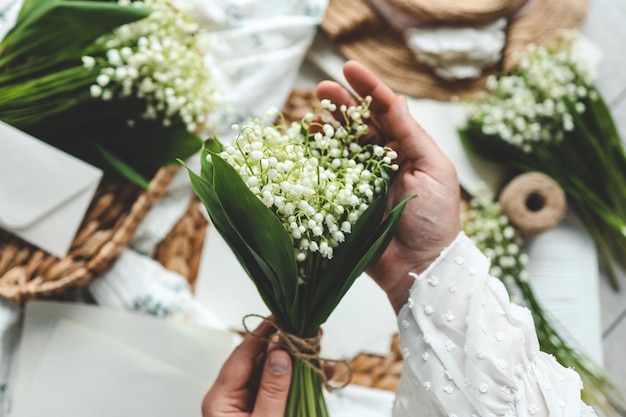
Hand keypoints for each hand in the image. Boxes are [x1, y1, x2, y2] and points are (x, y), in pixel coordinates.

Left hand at [202, 320, 291, 416]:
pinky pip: (266, 385)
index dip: (262, 333)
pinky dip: (281, 376)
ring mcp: (237, 402)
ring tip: (302, 347)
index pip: (241, 355)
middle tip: (299, 331)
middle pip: (251, 360)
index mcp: (219, 399)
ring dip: (281, 360)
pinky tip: (297, 369)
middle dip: (275, 345)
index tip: (280, 317)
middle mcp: (225, 396)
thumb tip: (280, 354)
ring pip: (261, 371)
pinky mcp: (249, 408)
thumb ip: (272, 390)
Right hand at [316, 61, 461, 313]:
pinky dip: (316, 158)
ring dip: (326, 127)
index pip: (386, 111)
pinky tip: (306, 144)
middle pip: (358, 125)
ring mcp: (363, 180)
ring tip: (311, 112)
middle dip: (340, 104)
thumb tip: (395, 100)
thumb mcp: (433, 170)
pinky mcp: (346, 200)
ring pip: (340, 145)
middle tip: (320, 89)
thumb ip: (411, 135)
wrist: (420, 265)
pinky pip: (329, 174)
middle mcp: (382, 160)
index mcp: (407, 149)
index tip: (348, 68)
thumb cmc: (435, 218)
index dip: (368, 88)